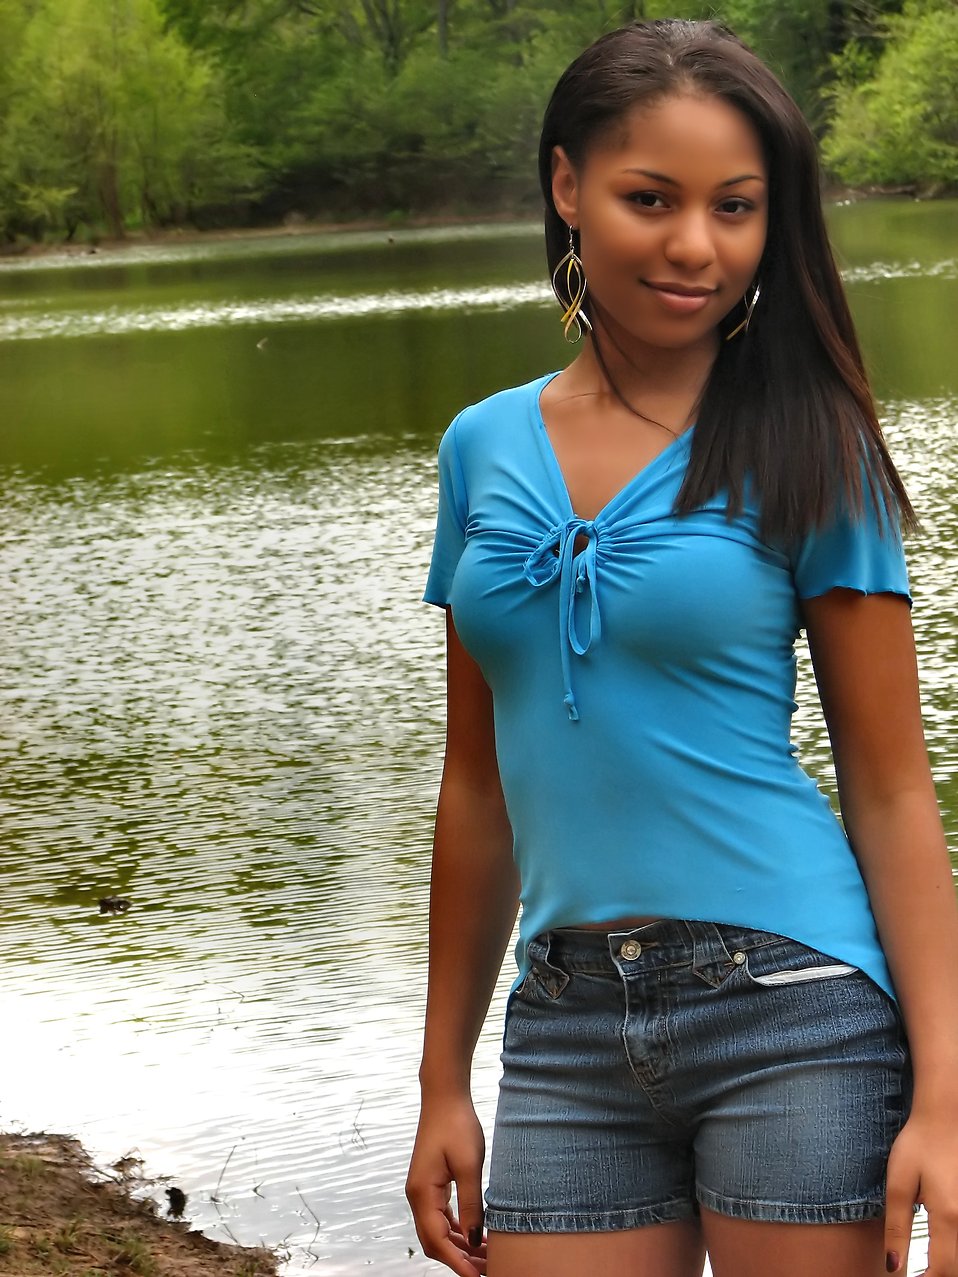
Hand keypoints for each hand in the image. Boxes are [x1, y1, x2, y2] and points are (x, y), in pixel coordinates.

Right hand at [406, 1093, 486, 1275]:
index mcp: (422, 1193)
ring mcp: (422, 1191)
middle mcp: (417, 1196)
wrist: (444, 1097)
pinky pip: (440, 1217)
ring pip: (438, 1231)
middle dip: (459, 1260)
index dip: (457, 1263)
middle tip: (486, 1270)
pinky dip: (456, 1231)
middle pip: (434, 1242)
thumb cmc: (457, 1125)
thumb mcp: (470, 1165)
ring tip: (485, 1257)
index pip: (438, 1241)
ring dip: (459, 1247)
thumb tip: (475, 1240)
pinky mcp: (430, 1185)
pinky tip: (475, 1235)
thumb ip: (472, 1205)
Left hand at [885, 1110, 957, 1275]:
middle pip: (957, 1269)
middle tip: (917, 1276)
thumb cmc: (919, 1145)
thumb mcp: (899, 1184)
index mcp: (948, 1217)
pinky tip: (941, 1251)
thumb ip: (897, 1228)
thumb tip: (893, 1268)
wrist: (946, 1117)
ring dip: (947, 1266)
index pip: (941, 1271)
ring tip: (926, 1268)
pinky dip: (954, 1252)